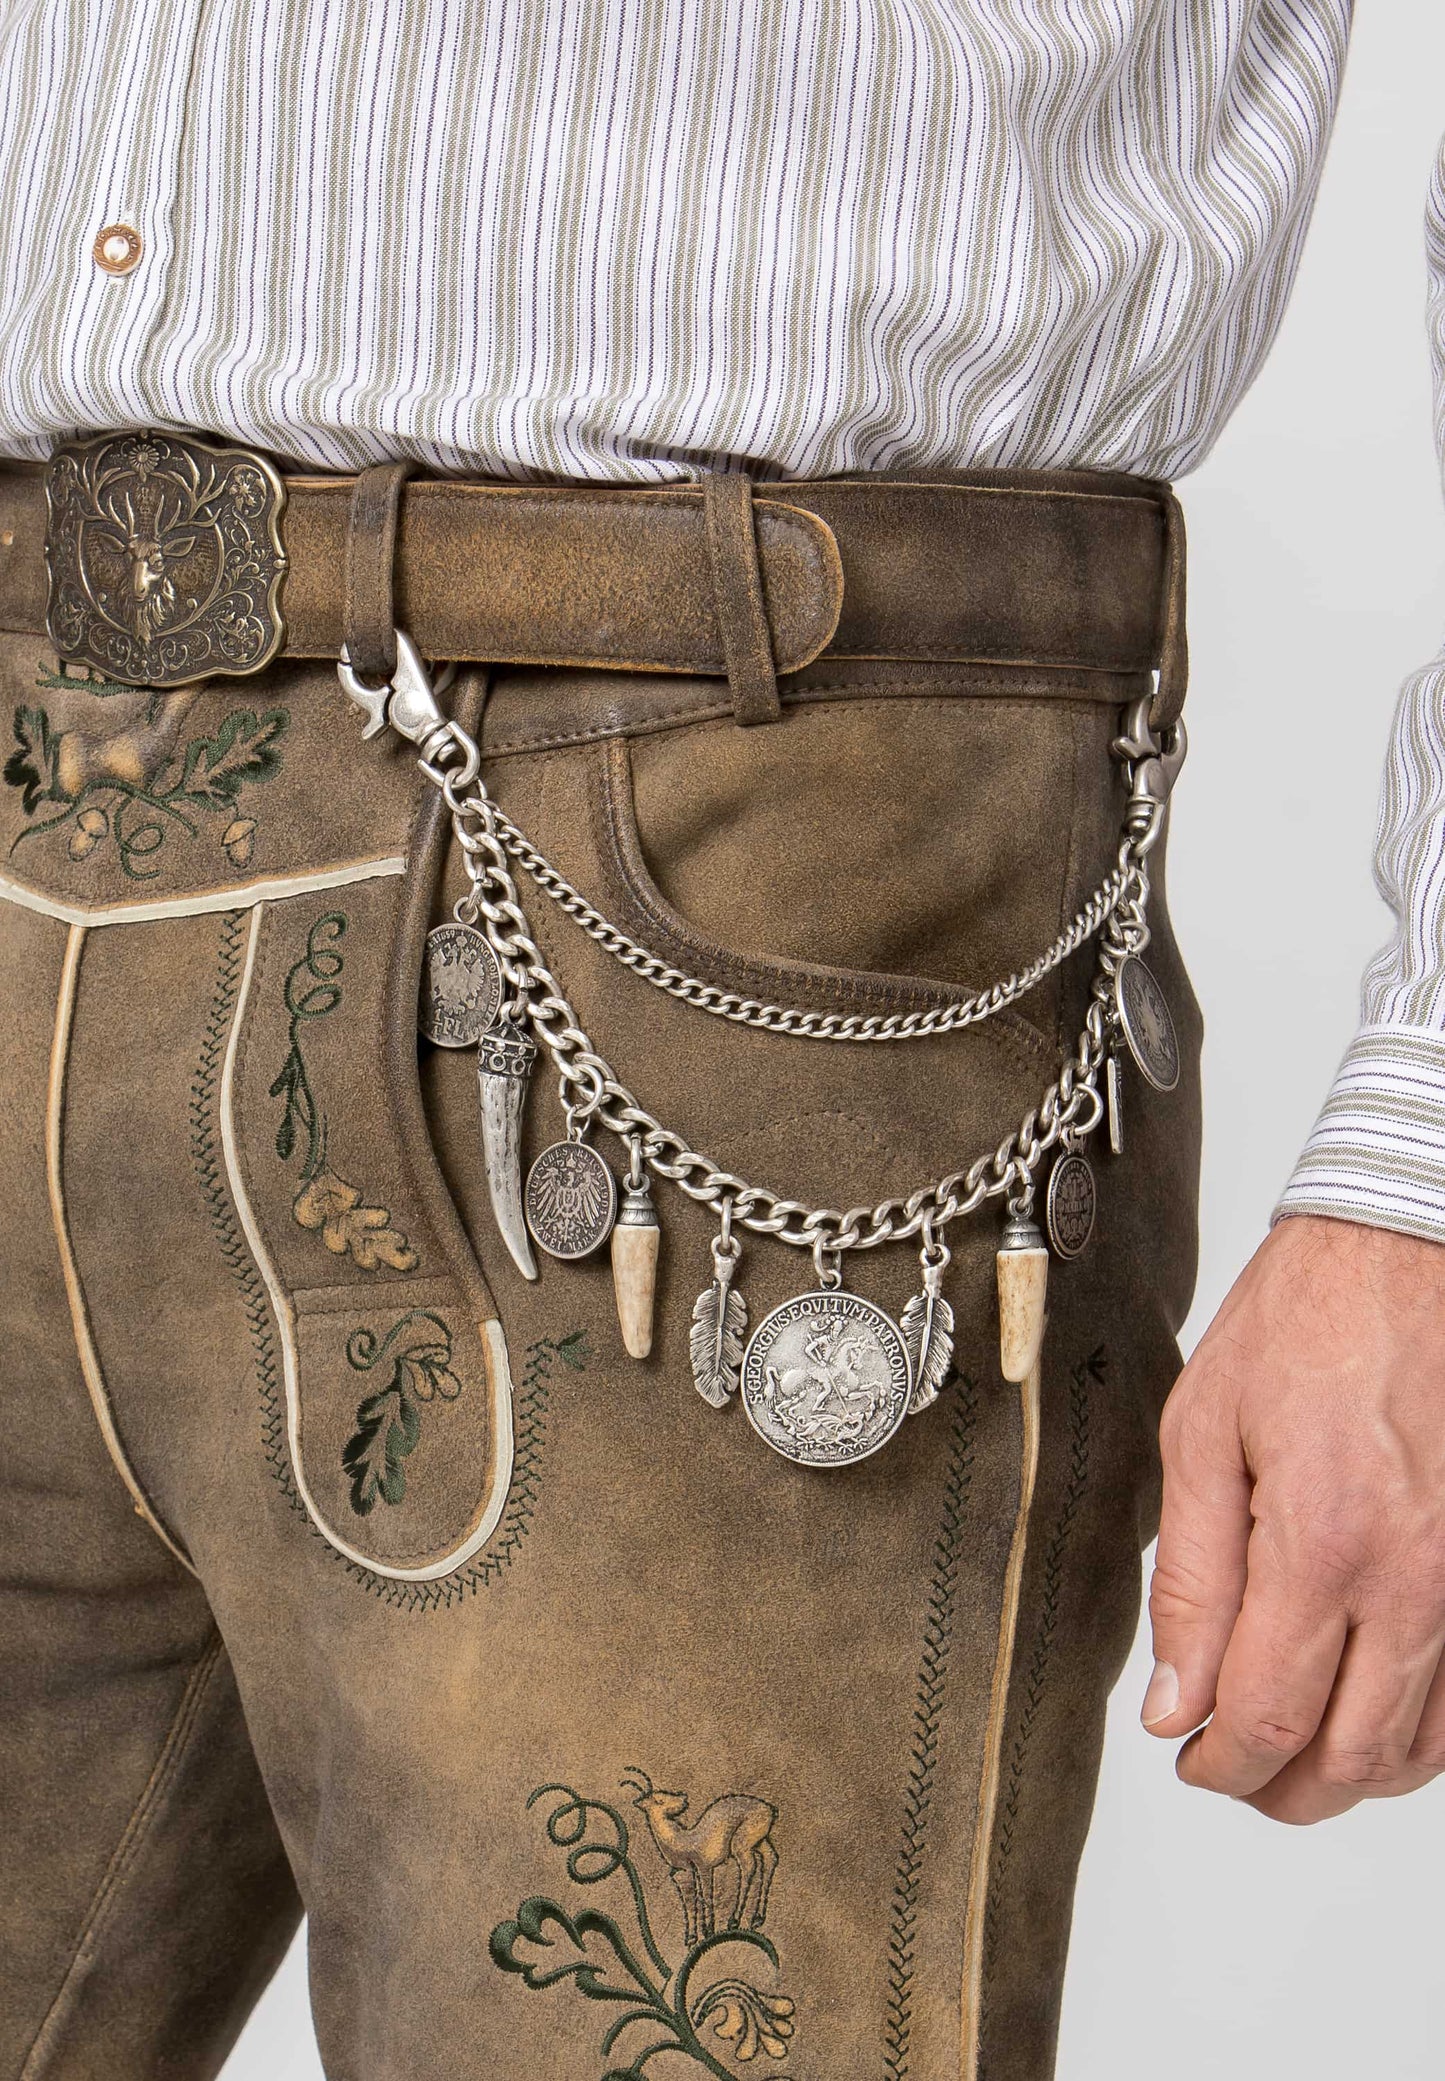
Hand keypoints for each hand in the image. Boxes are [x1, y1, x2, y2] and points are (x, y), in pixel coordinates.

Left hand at [1143, 1213, 1444, 1821]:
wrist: (1407, 1251)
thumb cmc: (1303, 1322)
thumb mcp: (1203, 1433)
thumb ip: (1189, 1580)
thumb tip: (1174, 1703)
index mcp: (1323, 1543)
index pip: (1268, 1718)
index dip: (1217, 1763)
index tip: (1185, 1756)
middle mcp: (1413, 1580)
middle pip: (1351, 1759)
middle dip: (1277, 1791)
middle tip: (1226, 1772)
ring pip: (1421, 1749)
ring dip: (1348, 1777)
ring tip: (1286, 1754)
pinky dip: (1416, 1737)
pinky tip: (1364, 1711)